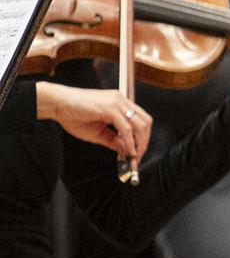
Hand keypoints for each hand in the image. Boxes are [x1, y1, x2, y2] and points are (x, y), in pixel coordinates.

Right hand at [34, 81, 150, 160]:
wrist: (55, 103)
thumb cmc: (72, 115)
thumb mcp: (97, 133)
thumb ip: (114, 140)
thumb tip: (127, 151)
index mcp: (119, 103)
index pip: (141, 120)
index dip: (143, 138)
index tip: (138, 153)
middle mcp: (121, 100)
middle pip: (145, 122)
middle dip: (144, 142)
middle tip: (138, 157)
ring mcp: (117, 102)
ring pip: (140, 125)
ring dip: (140, 143)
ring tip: (134, 156)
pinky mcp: (110, 107)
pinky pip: (127, 128)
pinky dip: (130, 142)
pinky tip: (128, 151)